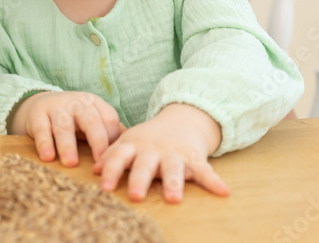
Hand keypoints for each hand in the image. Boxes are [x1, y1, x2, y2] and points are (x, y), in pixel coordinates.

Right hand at [10, 91, 124, 166]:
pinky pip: (41, 129)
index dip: (113, 139)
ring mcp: (57, 107)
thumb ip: (110, 133)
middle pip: (90, 121)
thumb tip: (134, 151)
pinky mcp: (38, 114)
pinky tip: (47, 157)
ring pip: (64, 126)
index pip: (109, 119)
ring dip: (68, 145)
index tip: (114, 160)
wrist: (41, 103)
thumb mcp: (93, 120)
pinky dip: (44, 143)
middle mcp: (78, 103)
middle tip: (99, 162)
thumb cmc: (74, 119)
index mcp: (95, 104)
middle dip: (96, 141)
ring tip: (71, 163)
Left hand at [94, 103, 228, 202]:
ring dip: (173, 183)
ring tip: (174, 199)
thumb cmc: (149, 137)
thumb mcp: (129, 141)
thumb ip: (113, 155)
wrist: (182, 119)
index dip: (112, 170)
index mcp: (134, 145)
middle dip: (140, 179)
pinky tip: (223, 192)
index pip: (119, 156)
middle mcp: (153, 149)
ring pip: (173, 169)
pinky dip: (214, 181)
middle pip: (145, 165)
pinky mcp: (194, 157)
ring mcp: (174, 153)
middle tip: (135, 196)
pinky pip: (205, 170)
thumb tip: (95, 170)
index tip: (105, 186)